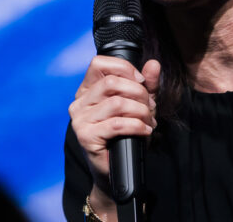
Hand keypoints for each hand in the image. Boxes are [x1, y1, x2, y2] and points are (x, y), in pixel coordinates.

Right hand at [68, 56, 159, 194]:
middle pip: (112, 82)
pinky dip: (137, 126)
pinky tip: (145, 131)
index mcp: (88, 89)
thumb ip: (147, 84)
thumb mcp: (140, 103)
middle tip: (150, 107)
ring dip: (141, 111)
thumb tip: (153, 63)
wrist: (117, 169)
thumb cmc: (127, 132)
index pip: (99, 63)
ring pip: (117, 103)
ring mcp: (80, 119)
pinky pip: (117, 124)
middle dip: (139, 93)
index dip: (124, 68)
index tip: (141, 82)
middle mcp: (79, 102)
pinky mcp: (86, 136)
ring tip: (148, 120)